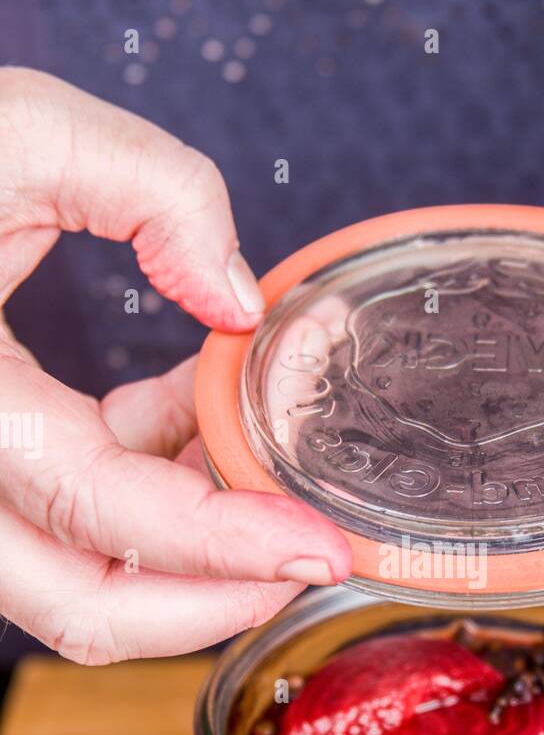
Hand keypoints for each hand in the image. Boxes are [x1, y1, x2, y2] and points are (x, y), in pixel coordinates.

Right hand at [0, 70, 350, 662]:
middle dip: (212, 599)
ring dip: (184, 544)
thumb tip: (238, 301)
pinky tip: (191, 418)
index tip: (322, 544)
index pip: (103, 513)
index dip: (226, 543)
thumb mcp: (12, 127)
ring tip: (260, 458)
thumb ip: (147, 185)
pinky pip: (65, 517)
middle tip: (306, 556)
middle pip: (83, 607)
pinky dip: (142, 489)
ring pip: (75, 578)